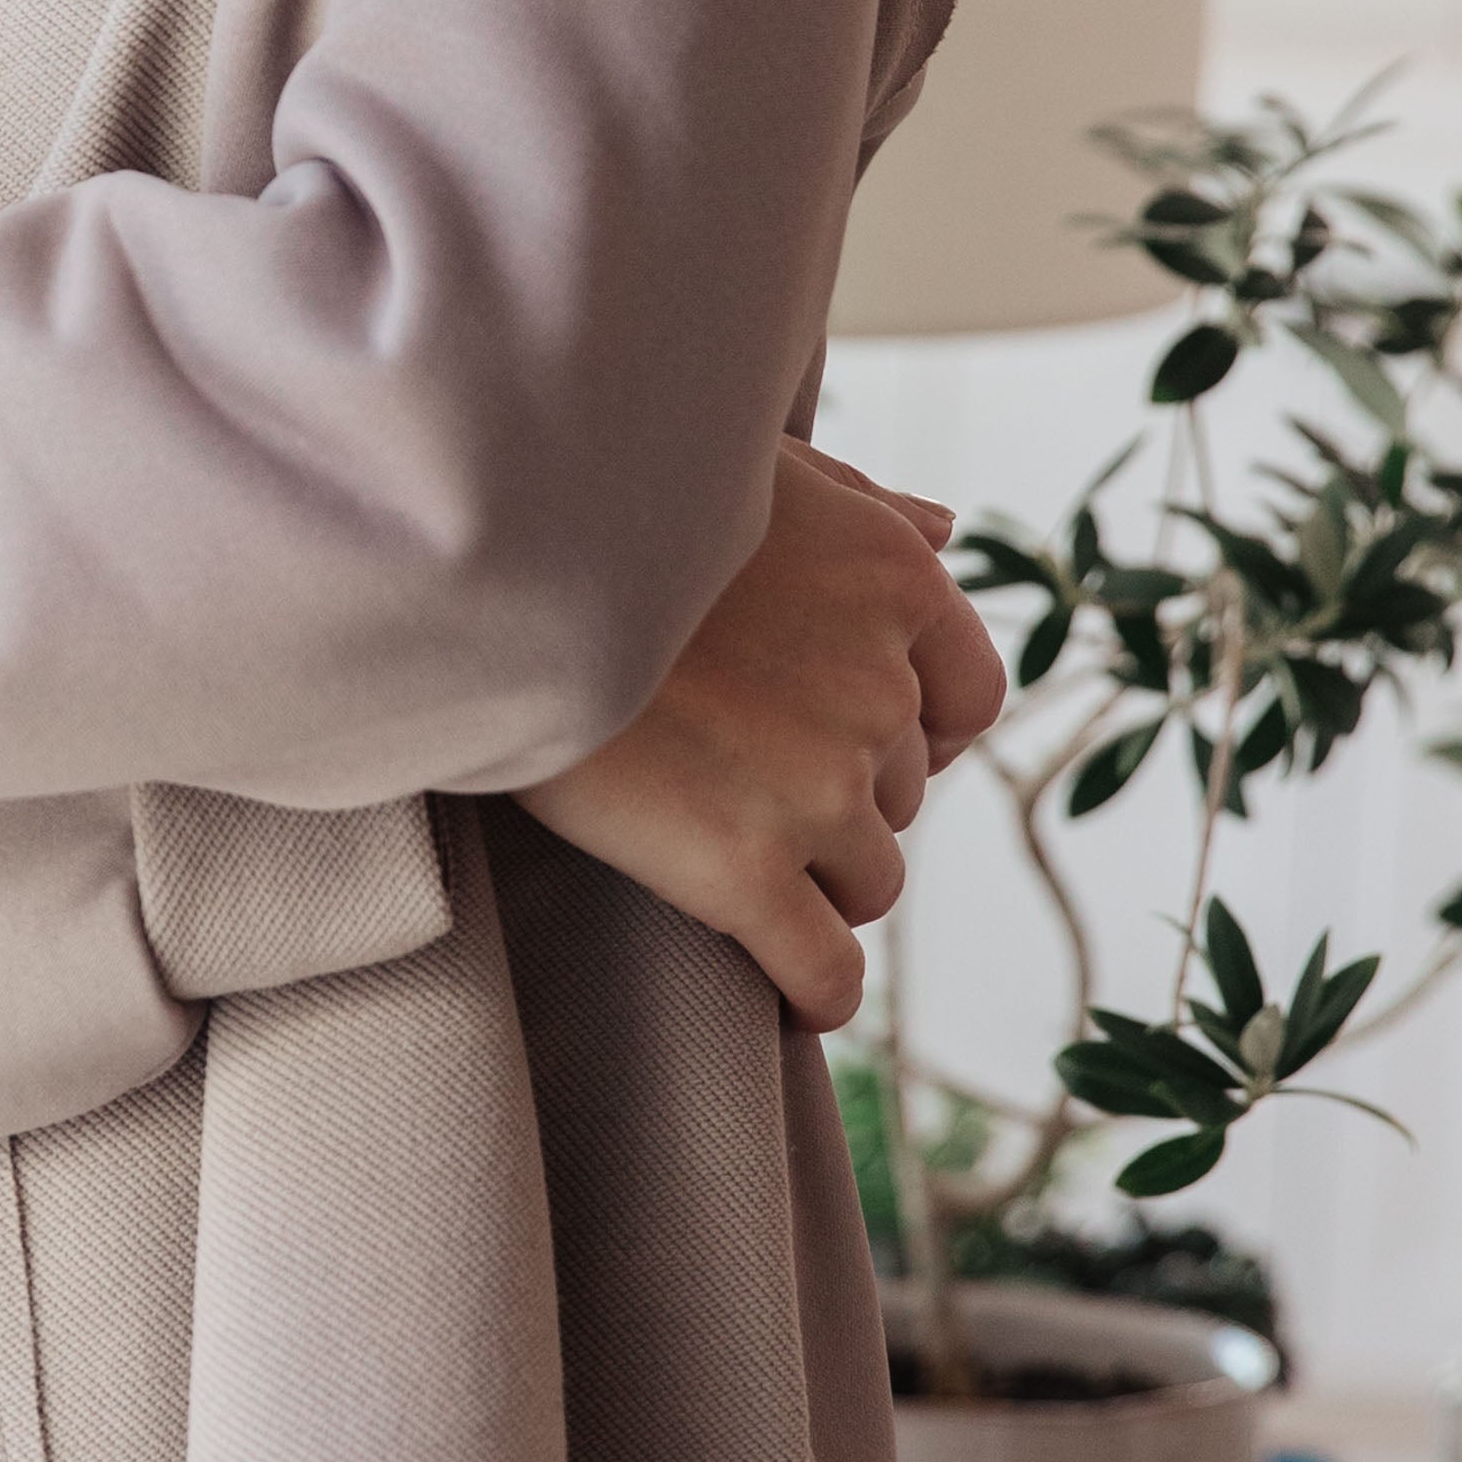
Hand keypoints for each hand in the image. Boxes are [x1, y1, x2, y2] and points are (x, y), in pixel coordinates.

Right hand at [518, 442, 1007, 1029]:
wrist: (495, 563)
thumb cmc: (611, 496)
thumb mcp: (753, 465)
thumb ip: (861, 504)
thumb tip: (948, 529)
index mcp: (895, 581)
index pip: (966, 697)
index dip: (920, 731)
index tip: (860, 740)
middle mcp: (878, 687)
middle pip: (899, 791)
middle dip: (841, 794)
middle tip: (743, 780)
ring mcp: (818, 787)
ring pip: (869, 878)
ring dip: (819, 880)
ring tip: (733, 861)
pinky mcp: (743, 870)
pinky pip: (823, 967)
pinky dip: (818, 989)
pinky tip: (795, 995)